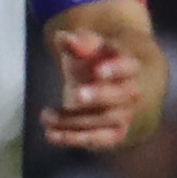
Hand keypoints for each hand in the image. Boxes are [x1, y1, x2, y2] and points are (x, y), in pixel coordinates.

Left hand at [44, 25, 151, 151]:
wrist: (108, 84)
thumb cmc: (95, 62)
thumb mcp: (87, 49)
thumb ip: (78, 42)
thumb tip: (64, 37)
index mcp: (128, 66)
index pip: (128, 66)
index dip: (116, 69)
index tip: (98, 70)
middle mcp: (131, 92)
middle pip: (122, 95)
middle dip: (100, 95)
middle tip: (76, 94)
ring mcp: (124, 114)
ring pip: (105, 120)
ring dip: (73, 120)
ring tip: (46, 115)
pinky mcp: (113, 133)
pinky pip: (99, 140)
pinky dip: (75, 139)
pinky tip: (51, 135)